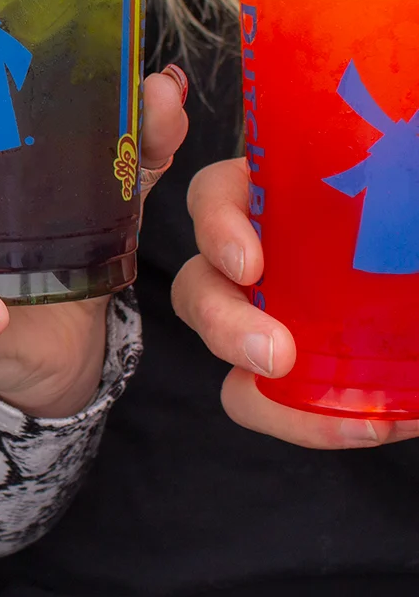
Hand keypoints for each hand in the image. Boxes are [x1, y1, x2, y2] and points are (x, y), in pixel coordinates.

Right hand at [172, 158, 418, 447]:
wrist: (417, 271)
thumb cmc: (406, 217)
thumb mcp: (402, 187)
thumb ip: (402, 188)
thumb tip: (412, 172)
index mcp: (272, 198)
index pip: (213, 199)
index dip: (217, 228)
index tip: (250, 266)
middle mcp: (255, 256)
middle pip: (199, 286)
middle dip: (223, 325)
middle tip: (276, 355)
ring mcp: (266, 316)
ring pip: (224, 355)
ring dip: (262, 396)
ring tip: (342, 419)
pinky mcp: (289, 372)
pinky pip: (272, 404)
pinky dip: (312, 422)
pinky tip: (375, 423)